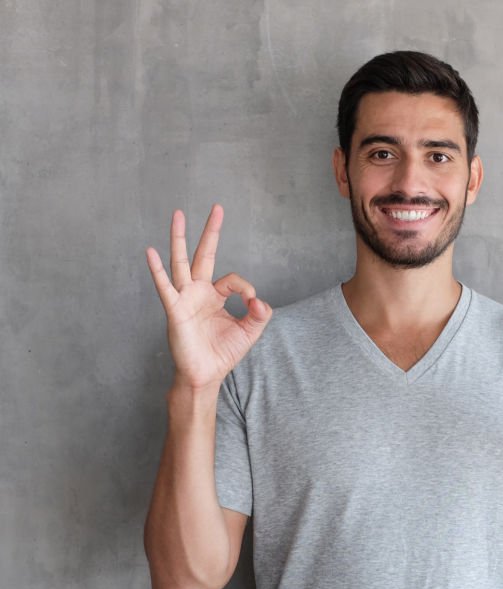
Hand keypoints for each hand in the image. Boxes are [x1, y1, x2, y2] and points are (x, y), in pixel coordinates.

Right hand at [145, 204, 271, 390]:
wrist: (205, 374)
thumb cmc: (223, 352)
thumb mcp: (250, 332)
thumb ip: (260, 314)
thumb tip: (260, 300)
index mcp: (216, 295)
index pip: (232, 279)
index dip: (246, 288)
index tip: (253, 303)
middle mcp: (199, 291)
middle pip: (204, 254)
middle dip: (210, 232)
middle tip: (217, 208)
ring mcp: (185, 298)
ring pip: (181, 262)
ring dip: (180, 238)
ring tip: (178, 214)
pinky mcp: (174, 309)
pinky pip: (164, 286)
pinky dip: (157, 270)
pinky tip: (150, 252)